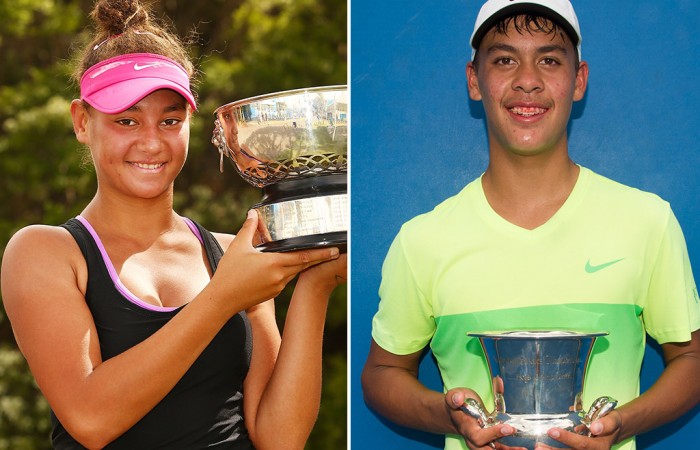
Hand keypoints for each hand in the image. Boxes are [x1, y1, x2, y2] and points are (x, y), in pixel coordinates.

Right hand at [210, 210, 339, 311]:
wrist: (221, 300)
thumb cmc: (229, 273)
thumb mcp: (238, 246)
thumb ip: (248, 229)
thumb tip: (253, 214)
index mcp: (274, 263)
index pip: (304, 257)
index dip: (321, 253)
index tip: (334, 250)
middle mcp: (280, 276)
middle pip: (304, 265)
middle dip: (318, 258)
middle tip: (333, 252)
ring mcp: (277, 287)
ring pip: (294, 272)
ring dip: (301, 264)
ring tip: (308, 255)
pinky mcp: (272, 294)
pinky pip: (284, 280)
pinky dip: (287, 271)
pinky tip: (282, 266)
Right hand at [445, 388, 521, 449]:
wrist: (456, 415)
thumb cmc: (457, 405)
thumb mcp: (454, 396)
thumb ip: (455, 397)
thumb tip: (459, 398)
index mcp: (466, 429)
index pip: (478, 437)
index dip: (493, 434)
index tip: (508, 428)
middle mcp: (473, 440)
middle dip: (504, 449)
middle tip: (521, 447)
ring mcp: (482, 443)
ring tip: (524, 449)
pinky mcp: (490, 442)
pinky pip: (500, 448)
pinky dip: (510, 448)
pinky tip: (522, 447)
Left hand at [534, 410, 621, 449]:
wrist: (613, 430)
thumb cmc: (610, 423)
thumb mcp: (612, 419)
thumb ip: (606, 423)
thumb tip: (595, 427)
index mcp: (600, 447)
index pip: (582, 444)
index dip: (566, 438)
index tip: (551, 431)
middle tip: (538, 446)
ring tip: (538, 447)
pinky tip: (543, 447)